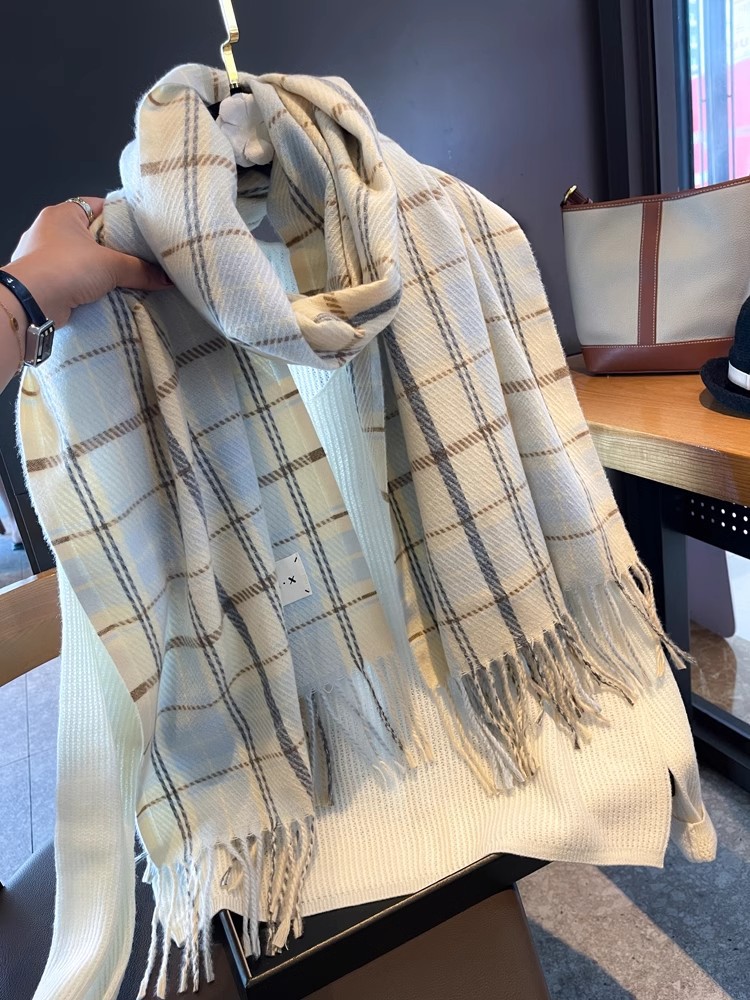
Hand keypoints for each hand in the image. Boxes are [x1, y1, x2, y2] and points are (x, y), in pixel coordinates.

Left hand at [4, 197, 169, 328]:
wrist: (31, 303)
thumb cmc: (64, 268)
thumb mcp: (110, 265)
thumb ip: (140, 269)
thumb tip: (165, 279)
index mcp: (62, 214)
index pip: (99, 207)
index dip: (121, 217)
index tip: (142, 231)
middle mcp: (50, 231)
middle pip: (93, 236)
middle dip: (116, 249)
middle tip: (141, 258)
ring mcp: (45, 256)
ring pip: (84, 260)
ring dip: (102, 271)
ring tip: (128, 279)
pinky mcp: (46, 280)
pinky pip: (75, 279)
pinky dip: (90, 287)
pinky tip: (108, 295)